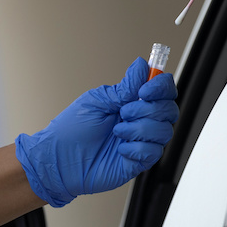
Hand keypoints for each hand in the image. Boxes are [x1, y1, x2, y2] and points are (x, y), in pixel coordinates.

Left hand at [15, 57, 178, 206]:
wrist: (58, 160)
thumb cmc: (70, 131)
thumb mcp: (97, 102)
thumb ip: (124, 88)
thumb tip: (142, 65)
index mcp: (129, 103)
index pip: (162, 90)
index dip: (161, 87)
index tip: (145, 90)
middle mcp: (138, 121)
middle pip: (168, 110)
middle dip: (148, 109)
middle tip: (124, 112)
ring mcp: (139, 141)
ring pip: (164, 131)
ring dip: (140, 129)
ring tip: (117, 131)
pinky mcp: (138, 161)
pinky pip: (154, 152)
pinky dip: (137, 148)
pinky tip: (120, 149)